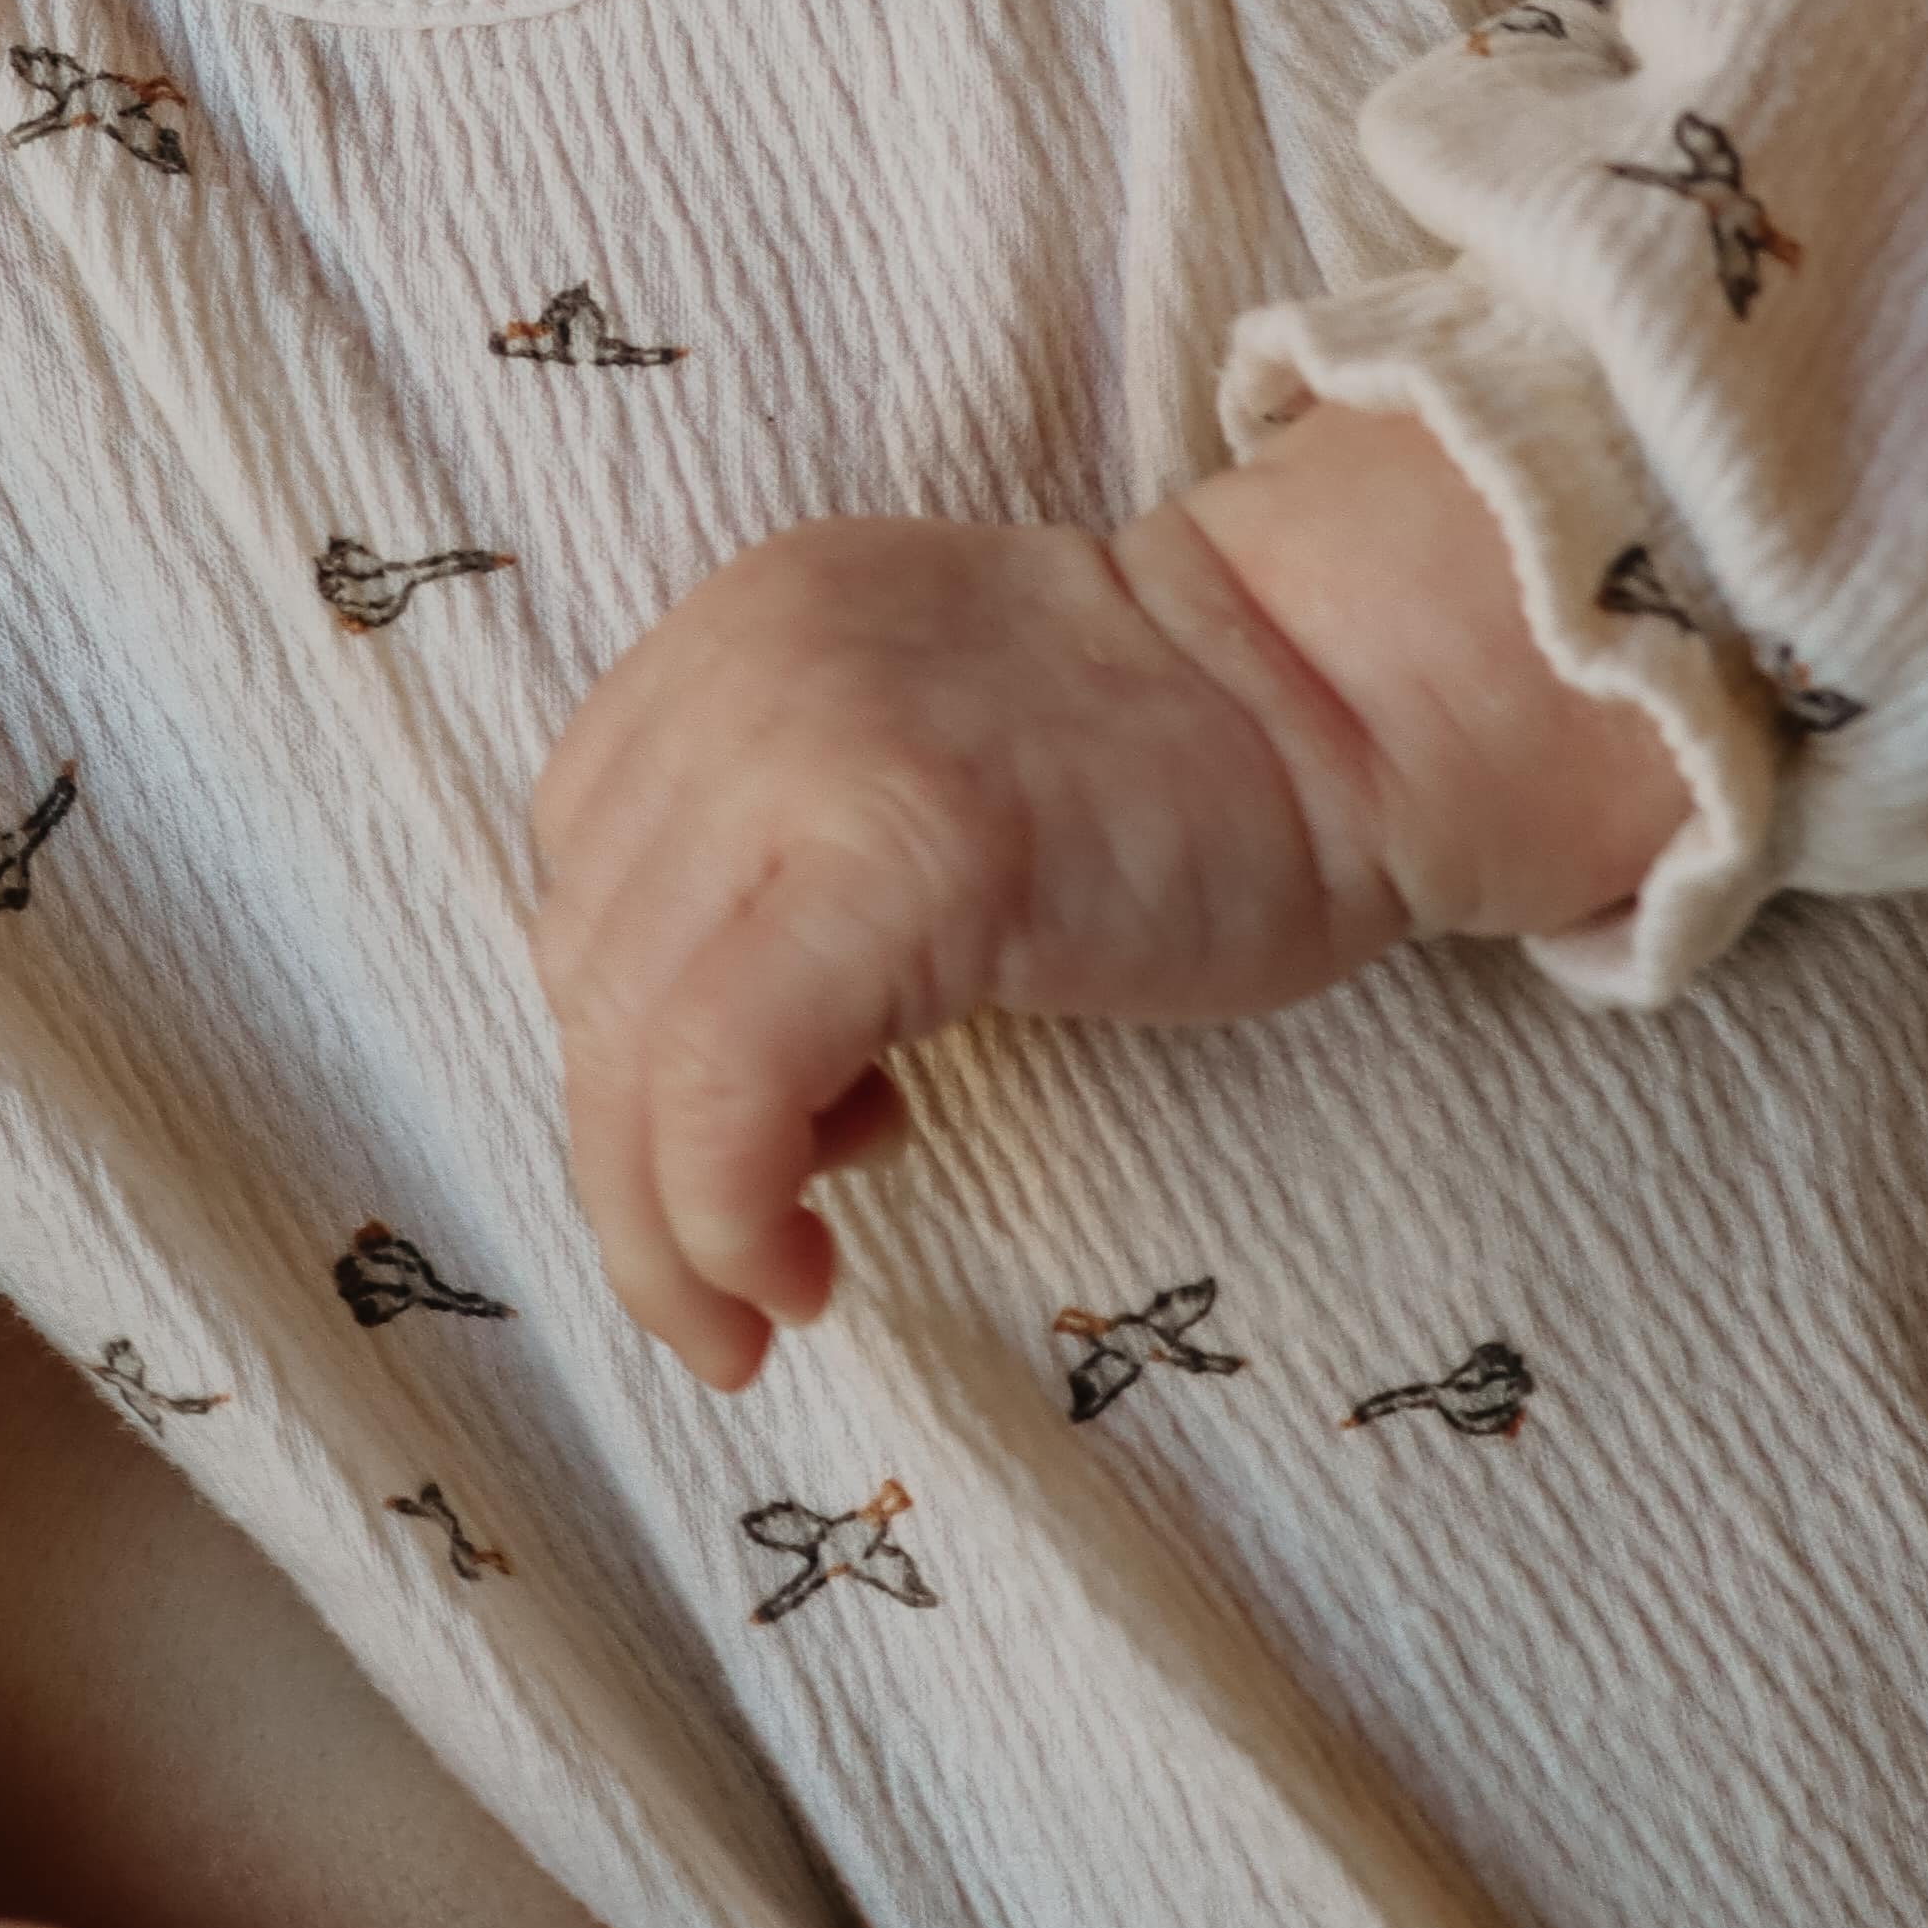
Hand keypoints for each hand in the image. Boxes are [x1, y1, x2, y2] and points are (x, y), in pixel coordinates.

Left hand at [531, 409, 1676, 1385]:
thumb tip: (688, 1084)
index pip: (586, 873)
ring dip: (663, 1223)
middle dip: (632, 1161)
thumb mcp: (910, 758)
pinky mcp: (901, 849)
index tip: (738, 1141)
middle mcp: (742, 669)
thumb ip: (782, 858)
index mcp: (735, 632)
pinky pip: (725, 1077)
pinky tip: (796, 1276)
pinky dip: (719, 1213)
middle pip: (590, 969)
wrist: (1340, 692)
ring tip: (769, 1295)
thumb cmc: (1168, 771)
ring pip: (633, 1043)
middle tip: (731, 1279)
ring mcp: (810, 747)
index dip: (632, 1041)